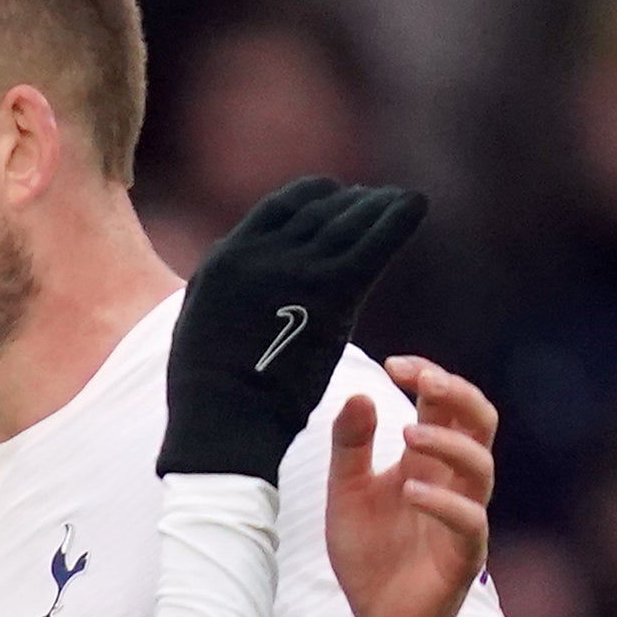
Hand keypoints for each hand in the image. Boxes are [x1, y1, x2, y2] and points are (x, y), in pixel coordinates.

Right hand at [162, 176, 423, 482]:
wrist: (225, 420)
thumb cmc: (211, 389)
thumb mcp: (200, 321)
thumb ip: (225, 287)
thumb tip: (238, 265)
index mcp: (226, 260)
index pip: (281, 206)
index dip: (313, 196)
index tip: (336, 199)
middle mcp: (262, 254)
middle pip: (320, 207)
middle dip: (352, 201)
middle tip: (376, 201)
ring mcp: (299, 269)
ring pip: (351, 217)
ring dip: (380, 205)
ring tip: (402, 202)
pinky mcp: (335, 288)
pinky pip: (378, 238)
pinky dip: (400, 216)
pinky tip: (416, 205)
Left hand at [330, 355, 500, 616]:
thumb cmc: (370, 556)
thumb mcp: (346, 496)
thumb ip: (350, 449)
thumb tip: (356, 395)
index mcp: (428, 463)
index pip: (445, 406)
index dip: (430, 378)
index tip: (395, 364)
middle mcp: (453, 483)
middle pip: (480, 423)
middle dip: (458, 395)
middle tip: (423, 380)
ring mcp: (463, 518)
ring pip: (481, 466)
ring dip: (448, 443)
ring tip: (408, 433)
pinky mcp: (463, 557)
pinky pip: (470, 522)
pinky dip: (443, 501)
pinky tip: (411, 490)